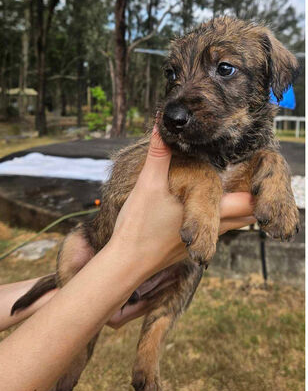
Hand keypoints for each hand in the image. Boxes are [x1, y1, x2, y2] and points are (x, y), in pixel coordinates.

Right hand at [4, 127, 255, 331]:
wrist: (126, 263)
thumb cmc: (138, 226)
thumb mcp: (147, 185)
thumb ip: (158, 155)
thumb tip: (162, 127)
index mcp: (209, 213)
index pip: (249, 204)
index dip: (261, 192)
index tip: (262, 174)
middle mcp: (213, 231)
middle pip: (247, 217)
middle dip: (255, 199)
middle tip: (255, 180)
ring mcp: (203, 245)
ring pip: (233, 226)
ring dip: (239, 210)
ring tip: (239, 191)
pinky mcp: (192, 251)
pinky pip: (217, 235)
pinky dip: (222, 220)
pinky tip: (211, 212)